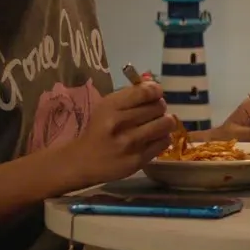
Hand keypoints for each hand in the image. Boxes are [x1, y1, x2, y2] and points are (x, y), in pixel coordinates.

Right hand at [60, 81, 175, 186]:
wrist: (83, 162)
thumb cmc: (98, 130)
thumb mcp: (106, 107)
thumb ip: (130, 96)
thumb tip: (156, 87)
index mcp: (110, 107)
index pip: (145, 92)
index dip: (156, 90)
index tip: (156, 94)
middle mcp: (120, 123)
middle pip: (158, 107)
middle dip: (159, 107)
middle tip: (153, 112)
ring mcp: (130, 143)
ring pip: (166, 124)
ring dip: (165, 122)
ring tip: (157, 125)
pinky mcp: (138, 160)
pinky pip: (165, 142)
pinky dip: (163, 137)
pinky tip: (154, 138)